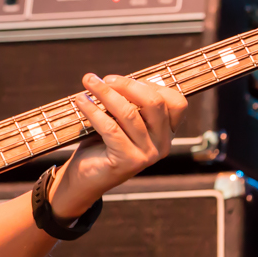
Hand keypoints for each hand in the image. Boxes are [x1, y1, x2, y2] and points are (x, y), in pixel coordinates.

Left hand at [50, 73, 186, 219]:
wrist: (86, 178)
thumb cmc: (103, 144)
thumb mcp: (122, 121)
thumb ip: (130, 103)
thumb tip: (119, 78)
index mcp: (167, 133)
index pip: (176, 102)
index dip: (151, 85)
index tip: (124, 80)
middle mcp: (163, 144)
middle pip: (155, 103)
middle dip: (127, 85)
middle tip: (104, 79)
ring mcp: (148, 155)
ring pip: (130, 113)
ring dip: (105, 93)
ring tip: (88, 82)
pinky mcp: (128, 161)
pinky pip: (111, 127)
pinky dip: (93, 110)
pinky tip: (81, 100)